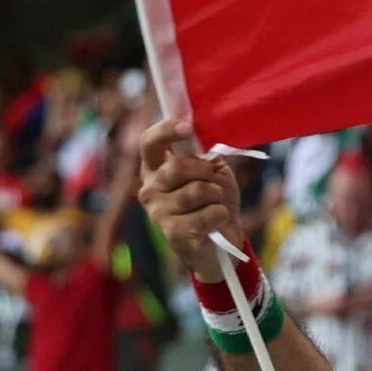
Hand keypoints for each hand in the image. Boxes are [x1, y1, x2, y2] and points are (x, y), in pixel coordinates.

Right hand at [137, 118, 247, 282]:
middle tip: (215, 183)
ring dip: (218, 195)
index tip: (189, 127)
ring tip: (216, 205)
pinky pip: (208, 214)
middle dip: (207, 171)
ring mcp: (157, 213)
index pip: (149, 142)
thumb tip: (198, 135)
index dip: (167, 130)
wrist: (222, 243)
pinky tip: (216, 222)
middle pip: (178, 166)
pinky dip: (221, 215)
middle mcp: (149, 189)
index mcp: (155, 169)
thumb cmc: (215, 202)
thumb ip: (204, 154)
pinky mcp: (172, 234)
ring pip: (198, 190)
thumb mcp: (214, 172)